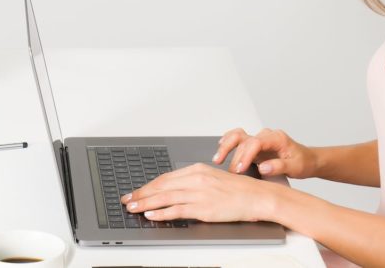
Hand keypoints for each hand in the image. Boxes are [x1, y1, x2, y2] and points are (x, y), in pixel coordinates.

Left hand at [120, 163, 282, 222]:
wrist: (257, 197)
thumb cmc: (238, 190)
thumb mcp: (213, 178)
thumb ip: (194, 182)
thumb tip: (174, 189)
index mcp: (197, 170)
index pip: (165, 177)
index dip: (148, 185)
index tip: (136, 191)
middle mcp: (196, 179)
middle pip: (161, 186)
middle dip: (141, 194)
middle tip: (127, 200)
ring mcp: (199, 194)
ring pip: (165, 198)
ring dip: (146, 203)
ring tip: (133, 208)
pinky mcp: (204, 208)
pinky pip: (177, 210)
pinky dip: (162, 213)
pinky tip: (152, 215)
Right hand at [214, 127, 316, 178]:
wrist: (308, 159)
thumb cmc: (303, 162)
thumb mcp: (295, 167)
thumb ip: (279, 166)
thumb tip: (263, 167)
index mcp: (277, 138)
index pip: (256, 142)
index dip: (246, 155)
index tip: (241, 169)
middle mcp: (266, 136)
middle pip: (244, 139)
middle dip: (235, 156)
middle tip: (231, 172)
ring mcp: (259, 140)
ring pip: (238, 136)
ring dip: (226, 146)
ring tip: (217, 159)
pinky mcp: (254, 146)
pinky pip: (238, 139)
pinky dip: (228, 143)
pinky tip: (220, 149)